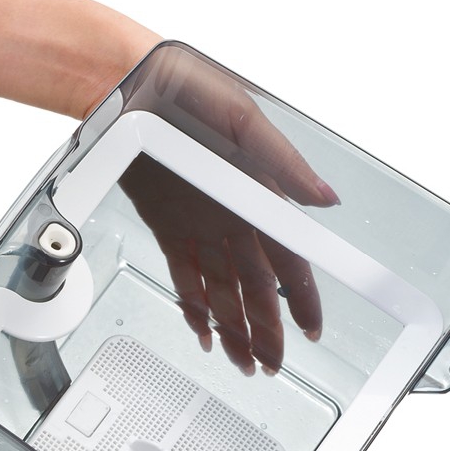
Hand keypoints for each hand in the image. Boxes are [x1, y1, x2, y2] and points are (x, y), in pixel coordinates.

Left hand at [120, 51, 338, 373]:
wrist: (124, 84)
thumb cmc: (187, 88)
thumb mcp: (243, 119)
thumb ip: (284, 163)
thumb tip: (325, 199)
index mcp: (257, 195)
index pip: (287, 260)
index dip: (300, 300)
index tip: (311, 331)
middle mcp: (230, 217)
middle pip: (254, 289)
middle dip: (266, 330)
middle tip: (272, 366)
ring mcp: (198, 226)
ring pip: (220, 292)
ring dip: (232, 329)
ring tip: (243, 364)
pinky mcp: (165, 227)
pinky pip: (183, 278)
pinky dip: (193, 308)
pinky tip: (205, 334)